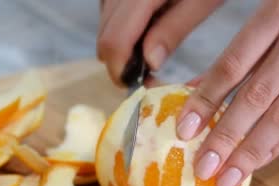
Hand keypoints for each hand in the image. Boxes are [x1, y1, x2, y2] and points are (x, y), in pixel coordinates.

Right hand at [97, 0, 224, 85]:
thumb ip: (173, 29)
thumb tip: (148, 63)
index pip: (115, 40)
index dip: (121, 69)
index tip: (136, 85)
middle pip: (104, 34)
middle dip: (122, 59)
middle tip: (147, 72)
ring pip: (104, 21)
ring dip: (122, 42)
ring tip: (150, 48)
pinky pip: (109, 6)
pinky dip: (122, 23)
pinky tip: (145, 26)